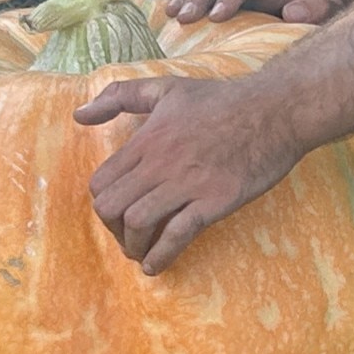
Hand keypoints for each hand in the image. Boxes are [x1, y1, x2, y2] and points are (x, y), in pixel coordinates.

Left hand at [77, 75, 301, 270]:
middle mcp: (160, 163)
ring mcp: (187, 183)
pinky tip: (155, 265)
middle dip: (112, 228)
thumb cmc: (221, 100)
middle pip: (112, 206)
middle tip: (127, 236)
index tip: (116, 213)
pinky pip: (177, 234)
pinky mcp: (214, 200)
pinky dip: (161, 255)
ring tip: (141, 252)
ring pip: (138, 222)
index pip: (101, 182)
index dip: (103, 204)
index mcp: (147, 140)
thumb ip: (120, 96)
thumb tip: (79, 115)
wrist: (274, 111)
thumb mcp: (165, 88)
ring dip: (133, 245)